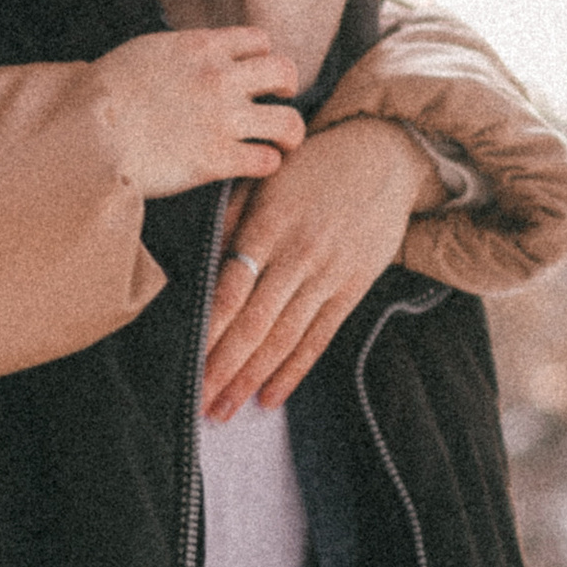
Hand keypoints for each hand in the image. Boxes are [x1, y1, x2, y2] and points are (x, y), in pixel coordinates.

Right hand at [95, 29, 303, 199]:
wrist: (85, 132)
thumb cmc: (101, 94)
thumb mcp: (144, 53)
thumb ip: (178, 52)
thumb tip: (188, 58)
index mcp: (200, 47)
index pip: (259, 40)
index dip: (263, 56)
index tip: (257, 72)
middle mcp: (219, 78)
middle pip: (285, 72)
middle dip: (287, 87)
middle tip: (278, 100)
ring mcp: (222, 120)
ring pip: (288, 122)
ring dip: (290, 132)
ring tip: (283, 141)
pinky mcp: (216, 159)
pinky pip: (266, 161)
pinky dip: (267, 164)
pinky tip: (255, 165)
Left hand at [201, 119, 434, 420]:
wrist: (383, 154)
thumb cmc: (312, 166)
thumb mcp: (265, 179)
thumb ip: (230, 220)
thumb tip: (199, 263)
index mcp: (268, 225)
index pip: (230, 289)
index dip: (207, 331)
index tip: (182, 363)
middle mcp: (298, 255)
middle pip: (253, 323)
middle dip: (222, 368)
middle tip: (197, 404)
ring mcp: (328, 275)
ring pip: (283, 338)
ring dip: (251, 379)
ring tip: (223, 411)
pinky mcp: (353, 288)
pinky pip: (319, 338)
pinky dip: (294, 370)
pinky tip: (269, 398)